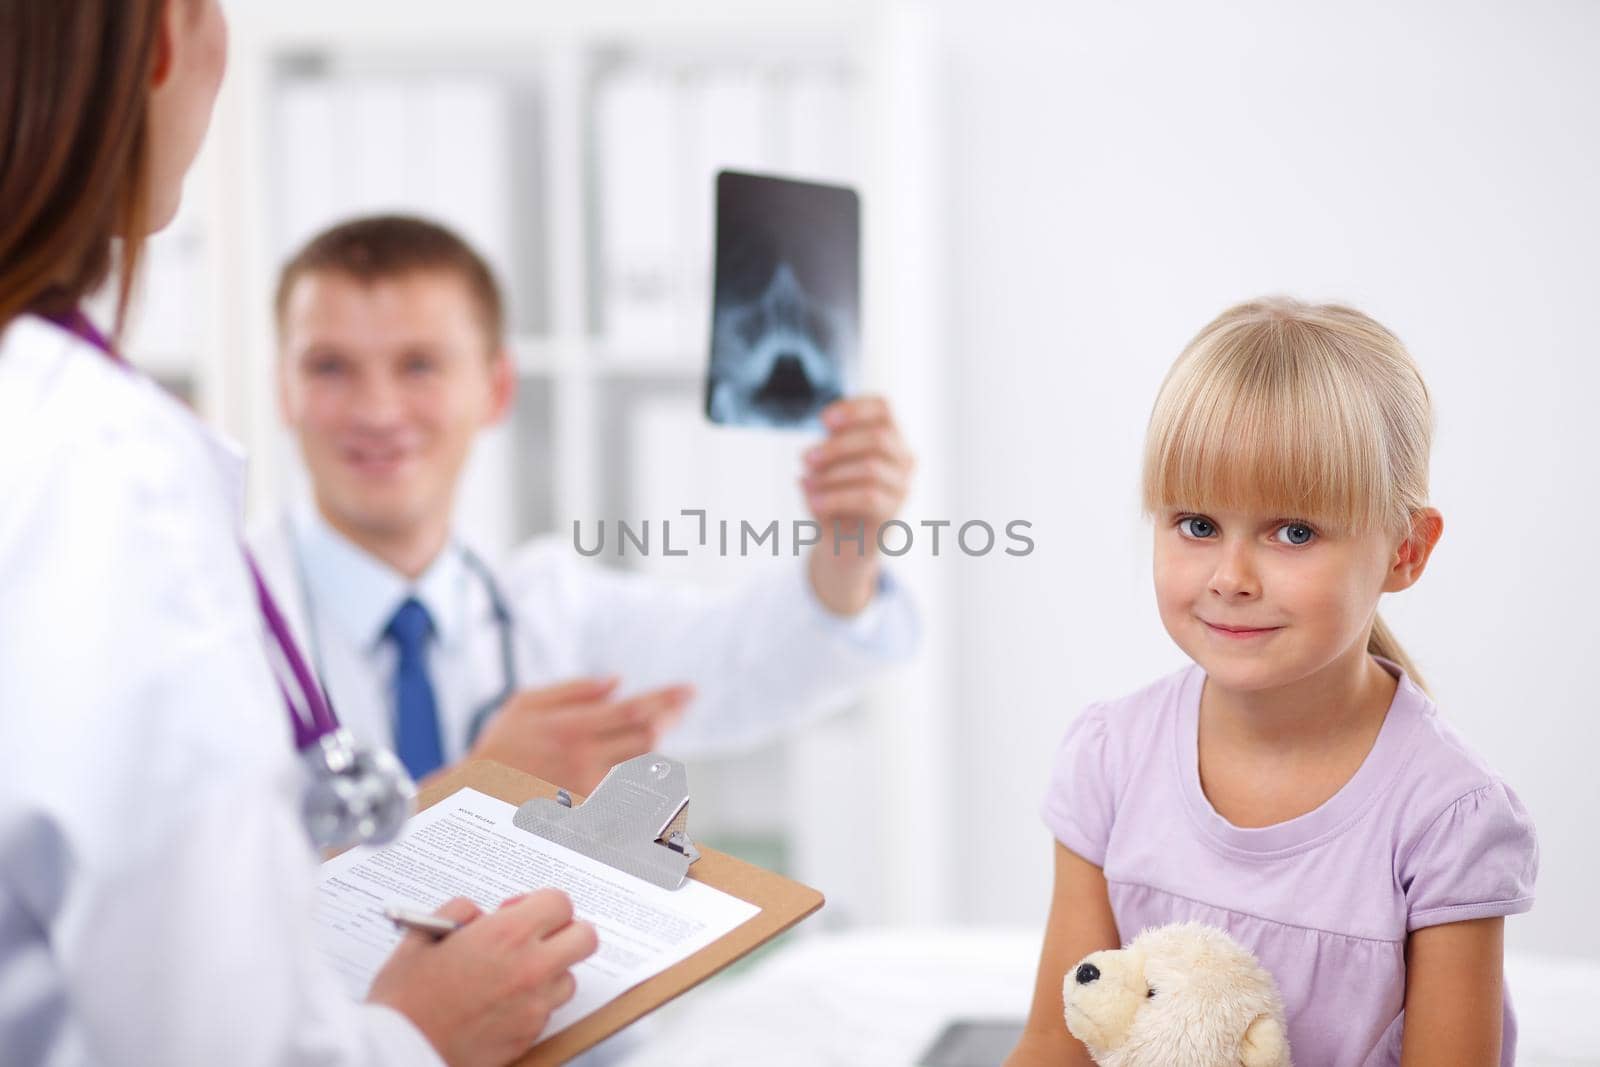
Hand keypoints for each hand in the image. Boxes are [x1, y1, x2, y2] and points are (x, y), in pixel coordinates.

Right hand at [368, 891, 598, 1066]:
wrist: (398, 1052)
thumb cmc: (406, 1000)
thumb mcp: (422, 935)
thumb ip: (459, 911)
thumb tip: (478, 913)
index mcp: (507, 935)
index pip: (560, 903)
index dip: (542, 904)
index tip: (524, 912)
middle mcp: (530, 968)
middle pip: (584, 938)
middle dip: (564, 933)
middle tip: (536, 938)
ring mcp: (534, 1006)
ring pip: (569, 978)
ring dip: (549, 972)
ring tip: (511, 976)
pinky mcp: (529, 1036)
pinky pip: (547, 1011)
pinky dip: (532, 1004)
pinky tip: (500, 1004)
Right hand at [469, 677, 693, 793]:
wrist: (474, 798)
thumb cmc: (499, 746)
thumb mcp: (525, 703)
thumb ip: (574, 690)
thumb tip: (618, 682)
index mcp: (572, 729)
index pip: (634, 711)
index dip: (666, 699)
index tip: (689, 690)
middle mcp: (585, 761)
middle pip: (647, 738)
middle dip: (669, 718)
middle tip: (681, 703)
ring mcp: (588, 791)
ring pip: (642, 766)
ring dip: (656, 744)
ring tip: (660, 724)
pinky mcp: (588, 814)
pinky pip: (629, 793)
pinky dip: (642, 775)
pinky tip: (644, 762)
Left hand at [801, 395, 914, 614]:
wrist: (843, 544)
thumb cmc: (834, 497)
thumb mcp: (824, 468)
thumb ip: (822, 455)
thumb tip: (810, 458)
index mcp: (889, 438)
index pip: (883, 408)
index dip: (855, 408)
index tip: (823, 420)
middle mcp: (903, 459)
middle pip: (878, 437)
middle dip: (837, 446)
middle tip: (805, 458)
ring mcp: (902, 487)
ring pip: (871, 467)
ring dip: (832, 474)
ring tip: (806, 482)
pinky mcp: (893, 513)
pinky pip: (867, 497)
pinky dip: (835, 497)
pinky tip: (814, 501)